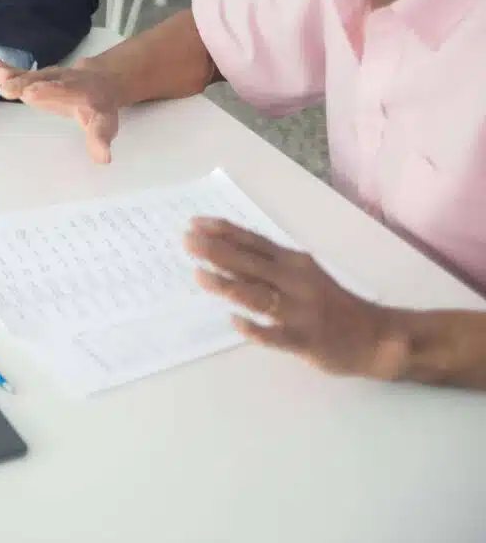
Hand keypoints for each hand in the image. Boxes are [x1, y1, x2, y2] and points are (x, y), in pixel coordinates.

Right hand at [0, 59, 121, 163]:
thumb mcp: (105, 125)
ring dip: (17, 77)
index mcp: (84, 94)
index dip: (52, 94)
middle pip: (49, 83)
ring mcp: (51, 77)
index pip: (70, 95)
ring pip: (34, 76)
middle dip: (32, 86)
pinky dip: (8, 72)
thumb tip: (103, 158)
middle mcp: (66, 81)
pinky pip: (23, 74)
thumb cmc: (99, 107)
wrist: (100, 81)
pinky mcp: (38, 77)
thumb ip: (100, 140)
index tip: (32, 94)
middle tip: (12, 89)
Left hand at [184, 217, 406, 379]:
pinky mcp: (306, 340)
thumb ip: (268, 266)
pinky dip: (256, 328)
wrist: (376, 336)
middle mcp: (295, 281)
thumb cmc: (330, 303)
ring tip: (200, 276)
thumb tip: (223, 256)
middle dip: (216, 251)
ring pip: (258, 296)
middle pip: (250, 263)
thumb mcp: (303, 274)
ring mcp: (300, 311)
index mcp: (294, 263)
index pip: (253, 242)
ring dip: (228, 284)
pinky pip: (277, 335)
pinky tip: (235, 321)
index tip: (195, 223)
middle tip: (186, 242)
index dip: (224, 232)